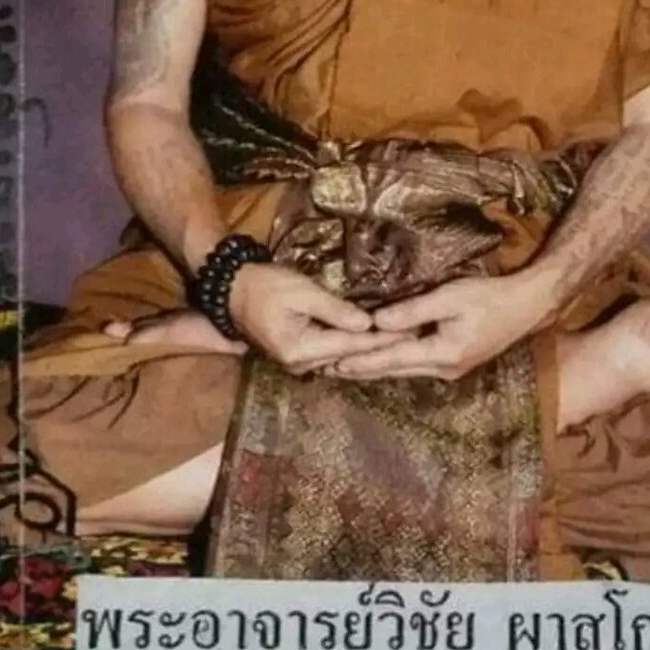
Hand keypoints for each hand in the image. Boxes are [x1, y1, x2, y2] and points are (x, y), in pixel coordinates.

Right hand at [229, 262, 401, 374]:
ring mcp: (298, 365)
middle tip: (416, 337)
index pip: (350, 346)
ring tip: (402, 339)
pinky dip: (353, 348)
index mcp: (299, 349)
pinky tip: (375, 342)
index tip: (410, 333)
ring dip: (369, 350)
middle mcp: (299, 364)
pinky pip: (332, 355)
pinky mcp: (299, 358)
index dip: (382, 339)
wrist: (233, 290)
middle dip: (381, 347)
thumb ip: (335, 309)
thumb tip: (367, 324)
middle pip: (349, 356)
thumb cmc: (265, 285)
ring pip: (342, 358)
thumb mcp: (302, 291)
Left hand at [333, 272, 551, 381]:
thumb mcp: (450, 297)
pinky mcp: (455, 362)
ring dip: (376, 369)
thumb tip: (378, 321)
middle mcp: (444, 369)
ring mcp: (451, 369)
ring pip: (405, 370)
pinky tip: (381, 360)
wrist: (526, 307)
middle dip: (362, 370)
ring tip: (346, 368)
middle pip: (395, 371)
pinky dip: (394, 362)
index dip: (362, 361)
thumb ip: (414, 311)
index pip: (393, 359)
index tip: (335, 362)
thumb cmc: (490, 298)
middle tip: (328, 370)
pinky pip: (416, 365)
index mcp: (443, 355)